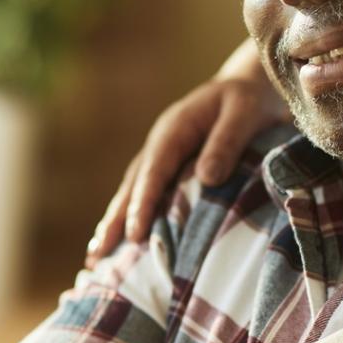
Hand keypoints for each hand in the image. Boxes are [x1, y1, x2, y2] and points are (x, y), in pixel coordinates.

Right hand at [85, 40, 285, 267]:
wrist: (248, 85)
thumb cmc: (247, 99)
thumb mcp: (243, 112)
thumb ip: (226, 142)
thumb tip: (207, 178)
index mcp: (173, 129)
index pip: (153, 172)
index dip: (142, 204)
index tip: (134, 235)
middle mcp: (160, 144)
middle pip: (132, 186)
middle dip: (114, 221)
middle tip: (95, 255)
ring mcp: (162, 155)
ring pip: (133, 192)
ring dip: (115, 223)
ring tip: (94, 256)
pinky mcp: (171, 166)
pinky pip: (148, 194)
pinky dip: (134, 216)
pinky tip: (124, 242)